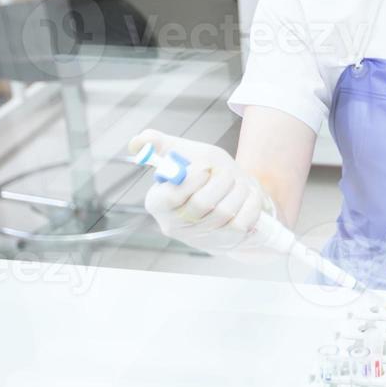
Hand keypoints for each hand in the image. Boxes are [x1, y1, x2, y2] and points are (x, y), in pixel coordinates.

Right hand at [129, 130, 272, 254]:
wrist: (232, 191)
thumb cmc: (204, 173)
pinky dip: (249, 203)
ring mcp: (199, 238)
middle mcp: (174, 225)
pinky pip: (242, 222)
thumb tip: (136, 143)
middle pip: (201, 204)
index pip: (169, 197)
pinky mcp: (224, 243)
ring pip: (224, 212)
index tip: (205, 166)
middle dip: (219, 181)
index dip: (191, 179)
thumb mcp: (182, 152)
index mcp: (157, 203)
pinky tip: (246, 196)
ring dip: (236, 189)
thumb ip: (158, 143)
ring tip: (237, 181)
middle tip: (225, 171)